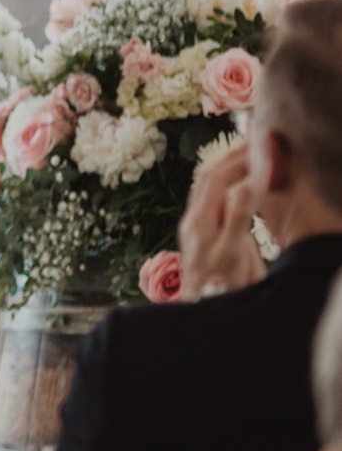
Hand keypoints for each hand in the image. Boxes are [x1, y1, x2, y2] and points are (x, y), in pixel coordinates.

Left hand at [178, 143, 265, 298]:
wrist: (204, 310)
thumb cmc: (220, 286)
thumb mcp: (233, 254)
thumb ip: (237, 219)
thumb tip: (246, 186)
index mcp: (199, 221)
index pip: (215, 180)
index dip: (235, 161)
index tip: (257, 147)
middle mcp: (193, 219)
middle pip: (207, 178)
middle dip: (229, 157)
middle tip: (253, 141)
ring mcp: (195, 226)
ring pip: (206, 187)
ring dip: (224, 167)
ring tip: (247, 154)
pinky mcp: (202, 234)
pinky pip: (210, 199)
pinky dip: (225, 183)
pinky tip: (238, 181)